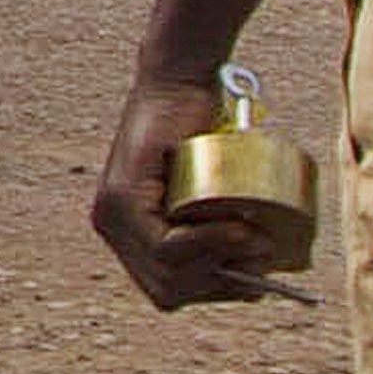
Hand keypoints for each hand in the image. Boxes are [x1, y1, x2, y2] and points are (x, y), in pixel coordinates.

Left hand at [90, 69, 276, 312]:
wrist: (179, 81)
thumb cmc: (203, 131)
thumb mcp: (211, 192)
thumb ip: (217, 230)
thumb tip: (254, 286)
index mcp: (129, 237)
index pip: (168, 291)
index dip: (216, 292)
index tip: (255, 279)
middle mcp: (112, 231)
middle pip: (168, 292)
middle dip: (221, 284)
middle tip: (260, 255)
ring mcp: (111, 215)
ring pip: (167, 274)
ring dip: (220, 262)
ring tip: (256, 239)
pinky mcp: (120, 197)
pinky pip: (163, 246)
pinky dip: (207, 243)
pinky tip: (238, 231)